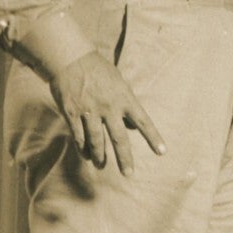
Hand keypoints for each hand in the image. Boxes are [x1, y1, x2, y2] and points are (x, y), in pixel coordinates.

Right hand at [50, 50, 165, 175]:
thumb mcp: (119, 83)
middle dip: (125, 159)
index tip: (162, 152)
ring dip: (100, 157)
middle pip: (119, 139)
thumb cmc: (98, 71)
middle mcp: (109, 107)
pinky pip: (79, 137)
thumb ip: (127, 105)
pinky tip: (86, 155)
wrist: (71, 58)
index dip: (153, 138)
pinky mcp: (72, 114)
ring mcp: (90, 111)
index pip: (143, 121)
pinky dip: (83, 148)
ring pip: (97, 142)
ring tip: (102, 166)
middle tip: (128, 174)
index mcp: (125, 98)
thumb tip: (132, 128)